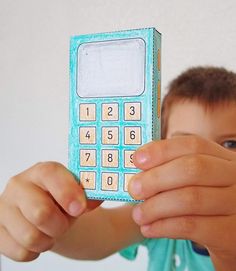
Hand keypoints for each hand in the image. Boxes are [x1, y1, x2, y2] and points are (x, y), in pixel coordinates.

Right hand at [0, 162, 101, 260]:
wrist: (45, 212)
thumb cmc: (62, 200)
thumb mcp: (78, 194)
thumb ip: (89, 195)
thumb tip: (95, 199)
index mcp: (42, 171)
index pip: (51, 174)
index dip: (67, 192)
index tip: (79, 209)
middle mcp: (19, 185)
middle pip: (40, 212)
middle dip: (60, 225)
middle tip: (65, 224)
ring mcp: (4, 207)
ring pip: (31, 237)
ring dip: (49, 240)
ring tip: (51, 231)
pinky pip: (21, 252)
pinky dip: (36, 251)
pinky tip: (39, 237)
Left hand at [128, 136, 235, 269]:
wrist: (230, 237)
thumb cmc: (206, 205)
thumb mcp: (198, 182)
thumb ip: (173, 171)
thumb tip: (138, 169)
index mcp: (223, 159)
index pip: (194, 145)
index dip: (162, 150)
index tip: (137, 159)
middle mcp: (234, 177)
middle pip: (192, 168)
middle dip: (156, 178)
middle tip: (133, 189)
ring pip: (190, 198)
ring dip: (156, 206)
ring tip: (138, 214)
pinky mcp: (231, 233)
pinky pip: (192, 226)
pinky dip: (164, 227)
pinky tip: (149, 229)